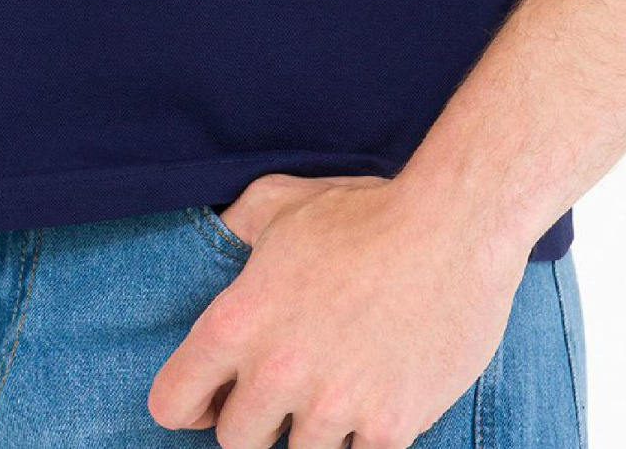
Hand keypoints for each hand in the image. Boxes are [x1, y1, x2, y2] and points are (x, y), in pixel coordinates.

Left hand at [148, 169, 528, 448]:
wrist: (454, 227)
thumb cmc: (365, 210)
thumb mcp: (281, 200)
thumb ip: (235, 226)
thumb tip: (213, 239)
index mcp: (239, 322)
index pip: (172, 402)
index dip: (188, 402)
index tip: (211, 397)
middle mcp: (276, 372)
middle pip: (236, 441)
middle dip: (255, 418)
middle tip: (286, 386)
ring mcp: (333, 407)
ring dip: (314, 426)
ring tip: (339, 381)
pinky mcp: (388, 428)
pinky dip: (366, 436)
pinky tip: (378, 396)